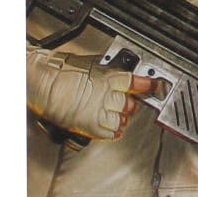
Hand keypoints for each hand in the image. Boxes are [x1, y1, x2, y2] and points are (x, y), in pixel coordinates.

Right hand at [28, 51, 155, 140]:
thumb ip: (106, 70)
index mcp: (108, 77)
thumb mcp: (89, 63)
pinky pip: (110, 133)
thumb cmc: (60, 70)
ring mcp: (98, 111)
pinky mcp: (89, 125)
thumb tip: (117, 70)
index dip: (148, 86)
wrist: (42, 81)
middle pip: (130, 104)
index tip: (155, 86)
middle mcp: (106, 95)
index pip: (135, 82)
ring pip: (122, 119)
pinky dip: (113, 131)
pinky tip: (112, 128)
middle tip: (127, 104)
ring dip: (121, 118)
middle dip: (130, 105)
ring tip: (115, 115)